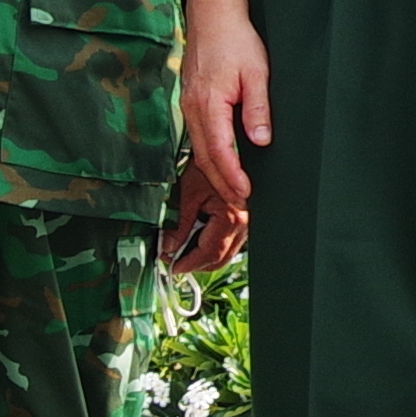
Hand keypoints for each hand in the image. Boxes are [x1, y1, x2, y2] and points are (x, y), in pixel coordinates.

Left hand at [163, 153, 248, 276]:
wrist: (222, 149)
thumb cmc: (207, 164)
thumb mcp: (187, 194)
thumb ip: (179, 226)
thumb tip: (169, 248)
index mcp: (233, 217)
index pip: (210, 253)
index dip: (189, 263)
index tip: (172, 266)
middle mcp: (245, 223)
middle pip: (220, 258)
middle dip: (196, 264)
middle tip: (174, 263)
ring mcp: (246, 223)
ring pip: (226, 252)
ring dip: (204, 256)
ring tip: (181, 252)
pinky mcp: (243, 219)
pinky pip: (229, 242)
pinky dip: (212, 245)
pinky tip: (195, 239)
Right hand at [183, 7, 271, 215]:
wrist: (212, 15)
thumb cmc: (236, 40)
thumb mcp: (256, 72)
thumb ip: (257, 108)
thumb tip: (261, 141)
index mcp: (209, 104)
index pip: (220, 151)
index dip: (233, 176)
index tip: (246, 194)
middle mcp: (193, 109)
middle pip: (205, 158)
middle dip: (222, 184)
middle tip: (242, 205)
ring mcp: (188, 106)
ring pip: (199, 150)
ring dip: (215, 173)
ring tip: (234, 192)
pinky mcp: (190, 102)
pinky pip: (198, 137)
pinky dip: (209, 156)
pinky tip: (221, 165)